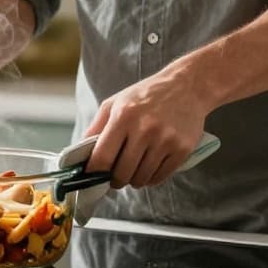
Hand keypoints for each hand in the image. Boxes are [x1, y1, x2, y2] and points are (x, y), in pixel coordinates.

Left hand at [83, 68, 210, 188]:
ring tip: (132, 171)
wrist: (187, 86)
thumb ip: (95, 128)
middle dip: (115, 180)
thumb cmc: (146, 95)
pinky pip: (160, 177)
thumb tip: (80, 155)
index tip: (94, 176)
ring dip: (134, 180)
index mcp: (123, 116)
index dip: (95, 173)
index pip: (102, 157)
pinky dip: (151, 178)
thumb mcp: (114, 103)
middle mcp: (144, 129)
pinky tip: (148, 168)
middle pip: (122, 173)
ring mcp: (165, 140)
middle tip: (115, 177)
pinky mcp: (182, 149)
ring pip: (141, 178)